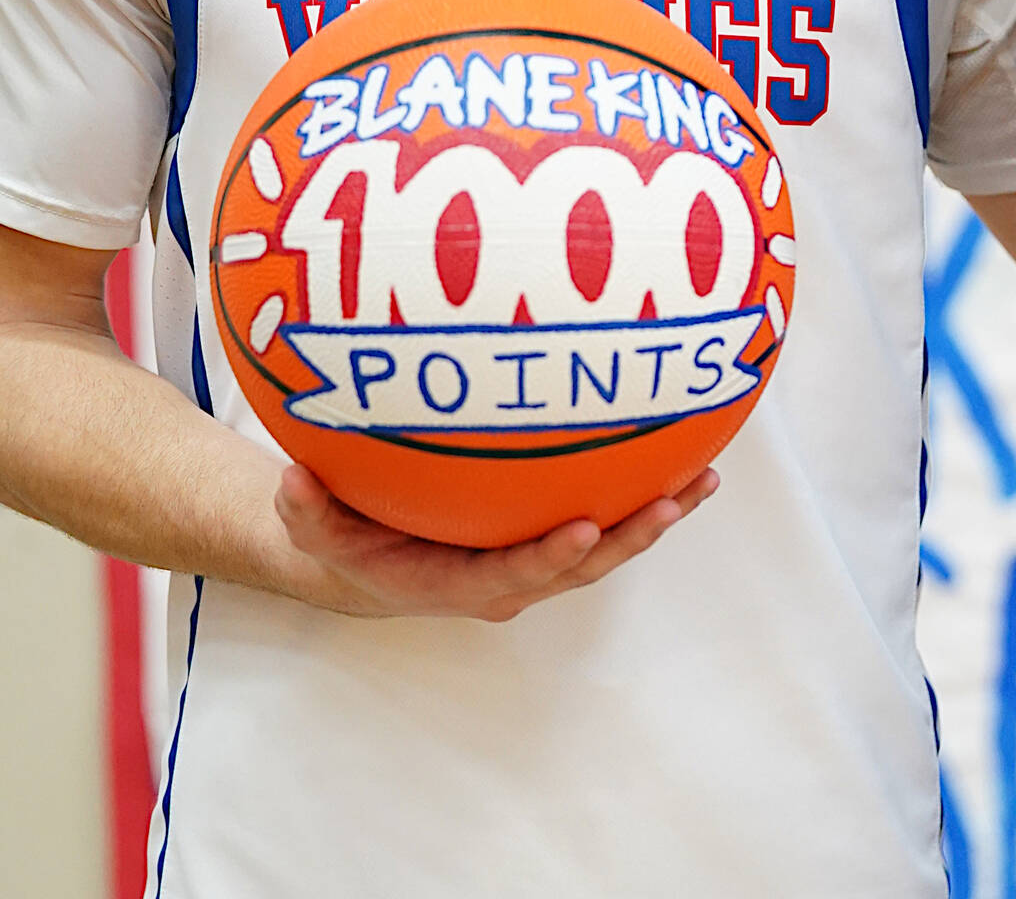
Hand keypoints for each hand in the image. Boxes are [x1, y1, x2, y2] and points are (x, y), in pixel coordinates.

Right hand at [274, 460, 718, 621]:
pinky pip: (603, 513)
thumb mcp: (312, 527)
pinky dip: (644, 491)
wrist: (363, 560)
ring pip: (604, 544)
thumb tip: (290, 478)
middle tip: (673, 504)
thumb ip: (305, 509)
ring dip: (657, 515)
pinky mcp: (548, 531)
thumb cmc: (342, 538)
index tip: (586, 529)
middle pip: (580, 567)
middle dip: (630, 539)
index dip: (551, 557)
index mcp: (456, 582)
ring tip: (707, 479)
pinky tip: (685, 451)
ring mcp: (532, 557)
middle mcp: (506, 578)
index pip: (512, 575)